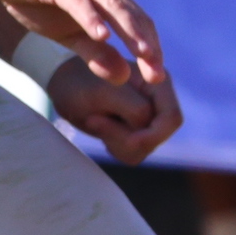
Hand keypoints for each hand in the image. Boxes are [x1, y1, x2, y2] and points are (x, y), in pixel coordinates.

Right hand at [0, 0, 166, 88]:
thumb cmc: (41, 2)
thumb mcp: (70, 36)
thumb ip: (96, 55)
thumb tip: (125, 78)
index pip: (139, 25)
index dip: (152, 51)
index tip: (159, 78)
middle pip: (133, 16)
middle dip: (148, 46)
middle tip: (158, 74)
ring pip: (113, 6)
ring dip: (130, 31)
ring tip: (143, 54)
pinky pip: (78, 1)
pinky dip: (91, 17)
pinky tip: (101, 35)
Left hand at [51, 57, 181, 164]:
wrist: (64, 82)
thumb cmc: (80, 82)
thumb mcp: (104, 92)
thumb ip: (133, 107)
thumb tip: (148, 123)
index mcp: (157, 83)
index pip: (171, 119)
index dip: (151, 135)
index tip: (121, 136)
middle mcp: (158, 100)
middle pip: (159, 137)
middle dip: (128, 140)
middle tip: (98, 123)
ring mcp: (148, 116)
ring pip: (146, 148)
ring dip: (118, 143)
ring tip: (96, 121)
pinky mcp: (135, 130)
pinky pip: (133, 152)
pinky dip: (114, 146)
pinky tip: (99, 127)